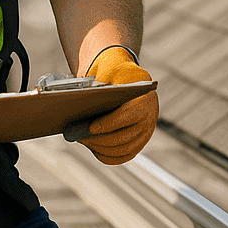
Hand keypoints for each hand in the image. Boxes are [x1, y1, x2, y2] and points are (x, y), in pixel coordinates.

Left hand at [78, 46, 156, 164]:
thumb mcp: (111, 71)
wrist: (131, 81)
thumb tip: (85, 100)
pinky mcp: (139, 144)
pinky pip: (123, 156)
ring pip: (123, 149)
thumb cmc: (118, 75)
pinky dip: (107, 156)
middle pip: (124, 137)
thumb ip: (101, 83)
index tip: (91, 127)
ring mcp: (145, 135)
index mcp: (144, 101)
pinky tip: (93, 148)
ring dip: (100, 148)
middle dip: (99, 139)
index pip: (128, 116)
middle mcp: (149, 121)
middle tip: (78, 136)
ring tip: (82, 140)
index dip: (109, 124)